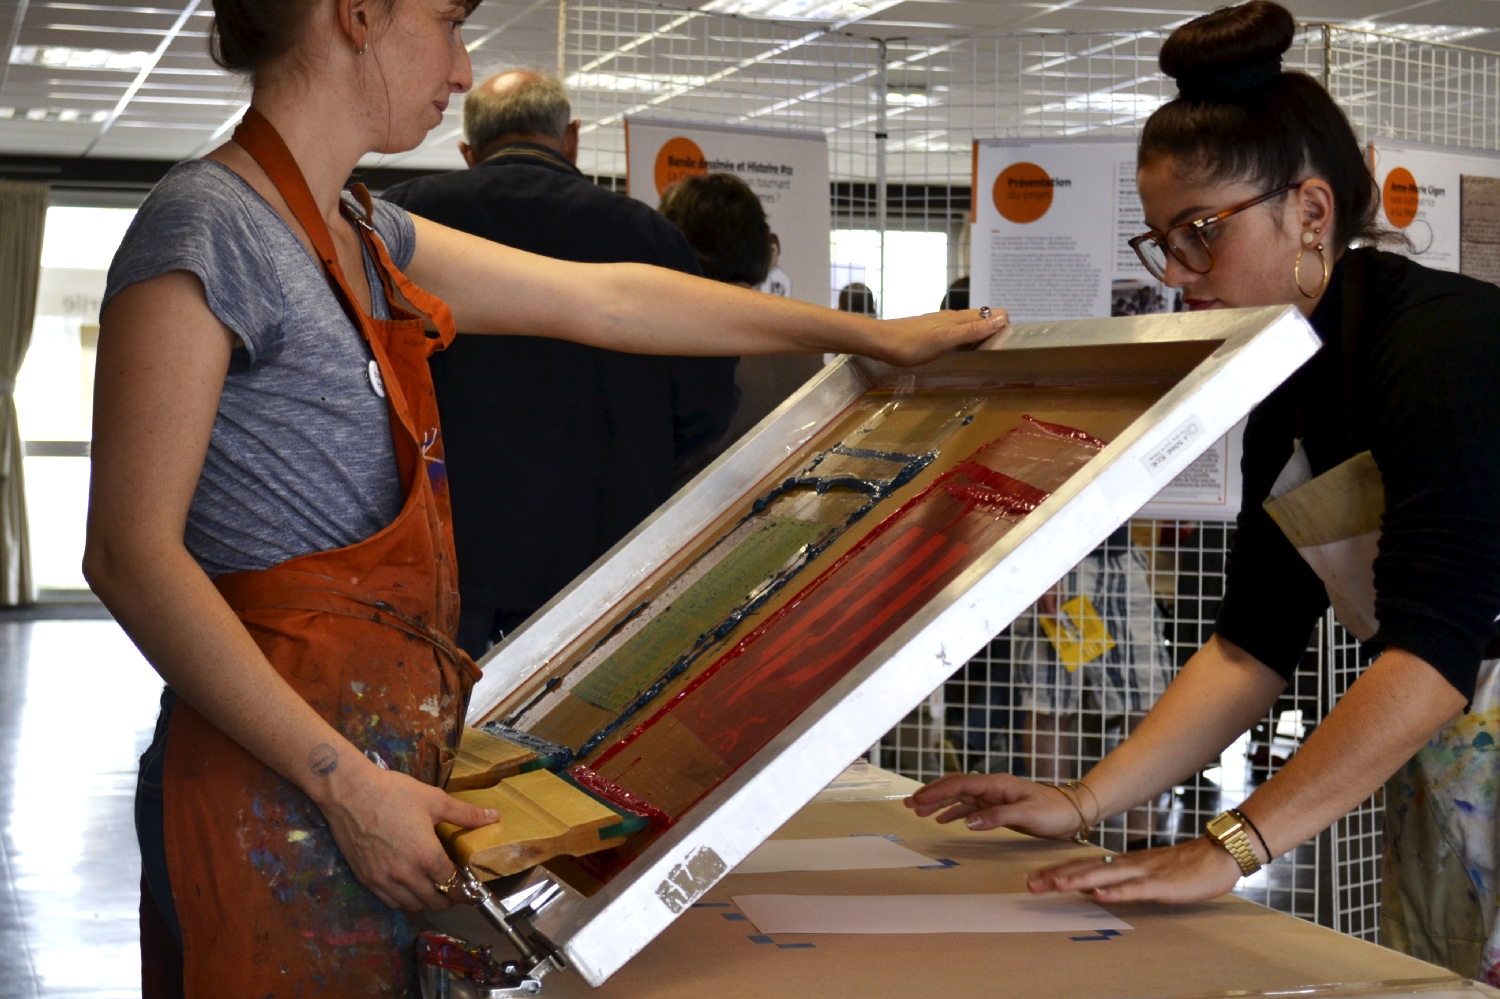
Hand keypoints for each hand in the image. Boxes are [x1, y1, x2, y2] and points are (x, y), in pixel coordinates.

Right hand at [317, 760, 497, 912]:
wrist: (350, 793)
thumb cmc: (393, 793)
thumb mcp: (434, 800)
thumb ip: (466, 814)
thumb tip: (494, 816)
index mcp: (427, 856)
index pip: (452, 884)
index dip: (463, 888)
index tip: (468, 887)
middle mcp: (406, 875)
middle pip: (434, 902)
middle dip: (447, 898)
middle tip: (452, 889)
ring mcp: (384, 880)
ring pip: (411, 905)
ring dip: (425, 900)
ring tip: (431, 887)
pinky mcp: (366, 879)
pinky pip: (390, 901)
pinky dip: (402, 899)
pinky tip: (407, 885)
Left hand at [872, 308, 1008, 365]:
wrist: (881, 342)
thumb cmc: (912, 343)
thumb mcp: (945, 339)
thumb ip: (972, 330)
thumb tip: (1002, 319)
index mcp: (959, 318)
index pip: (993, 313)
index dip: (1004, 325)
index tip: (1007, 344)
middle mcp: (953, 318)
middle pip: (984, 319)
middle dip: (997, 330)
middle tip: (1001, 352)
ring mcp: (942, 324)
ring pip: (971, 326)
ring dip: (983, 336)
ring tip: (987, 354)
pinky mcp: (933, 332)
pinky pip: (958, 334)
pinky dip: (967, 341)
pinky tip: (963, 353)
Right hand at [903, 772, 1082, 839]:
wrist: (1073, 812)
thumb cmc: (1054, 811)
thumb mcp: (1028, 814)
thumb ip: (997, 817)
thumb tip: (967, 821)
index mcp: (997, 784)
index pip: (960, 784)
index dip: (937, 792)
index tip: (918, 801)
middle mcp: (992, 787)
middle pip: (955, 786)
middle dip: (931, 794)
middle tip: (909, 805)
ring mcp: (994, 796)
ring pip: (959, 797)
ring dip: (938, 803)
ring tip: (918, 812)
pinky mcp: (997, 807)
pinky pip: (969, 806)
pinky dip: (953, 811)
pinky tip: (941, 819)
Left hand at [1027, 837, 1242, 903]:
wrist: (1216, 855)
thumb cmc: (1182, 867)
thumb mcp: (1145, 872)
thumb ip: (1120, 878)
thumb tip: (1093, 886)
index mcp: (1122, 862)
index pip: (1082, 865)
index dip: (1056, 871)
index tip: (1032, 878)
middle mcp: (1127, 864)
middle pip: (1086, 869)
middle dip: (1056, 876)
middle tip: (1030, 884)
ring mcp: (1144, 873)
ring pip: (1105, 876)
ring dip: (1079, 880)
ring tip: (1056, 885)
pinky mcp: (1161, 884)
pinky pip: (1135, 889)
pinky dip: (1116, 892)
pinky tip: (1100, 895)